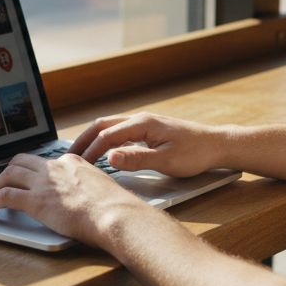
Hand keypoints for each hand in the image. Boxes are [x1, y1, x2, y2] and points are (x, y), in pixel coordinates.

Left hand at [0, 153, 145, 244]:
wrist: (113, 213)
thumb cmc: (114, 207)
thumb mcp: (100, 186)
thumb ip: (87, 186)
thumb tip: (86, 196)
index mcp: (71, 162)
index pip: (44, 161)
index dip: (31, 169)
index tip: (27, 177)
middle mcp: (54, 168)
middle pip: (21, 161)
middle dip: (8, 171)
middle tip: (2, 182)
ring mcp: (43, 183)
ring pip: (9, 174)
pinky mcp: (35, 200)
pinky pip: (6, 195)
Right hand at [71, 112, 227, 176]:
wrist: (218, 145)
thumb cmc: (196, 153)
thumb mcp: (166, 161)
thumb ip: (137, 159)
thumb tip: (110, 156)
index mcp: (142, 124)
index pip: (106, 136)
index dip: (90, 151)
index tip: (78, 166)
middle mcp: (141, 120)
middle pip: (103, 125)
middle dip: (84, 140)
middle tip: (68, 157)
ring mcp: (145, 123)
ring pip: (111, 127)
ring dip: (93, 139)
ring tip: (80, 154)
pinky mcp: (150, 130)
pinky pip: (121, 131)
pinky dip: (106, 140)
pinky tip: (104, 152)